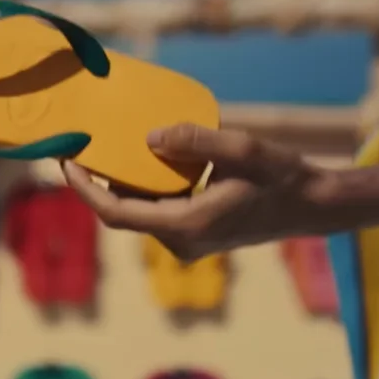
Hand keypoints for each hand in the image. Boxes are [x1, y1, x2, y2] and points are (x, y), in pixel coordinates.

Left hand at [62, 124, 330, 261]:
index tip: (66, 162)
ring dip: (121, 182)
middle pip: (122, 211)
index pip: (117, 212)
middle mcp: (181, 241)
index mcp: (187, 224)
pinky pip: (157, 210)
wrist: (312, 207)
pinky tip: (139, 157)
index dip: (85, 189)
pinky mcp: (195, 234)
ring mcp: (187, 241)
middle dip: (97, 181)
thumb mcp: (243, 150)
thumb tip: (149, 137)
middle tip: (78, 145)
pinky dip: (143, 186)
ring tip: (104, 146)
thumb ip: (196, 141)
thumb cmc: (282, 178)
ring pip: (139, 211)